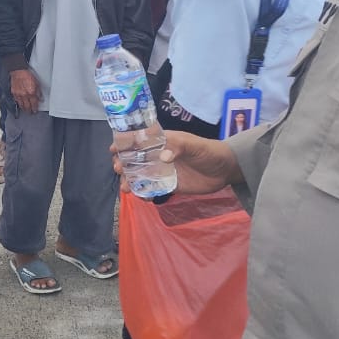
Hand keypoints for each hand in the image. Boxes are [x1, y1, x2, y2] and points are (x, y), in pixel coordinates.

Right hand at [9, 69, 40, 114]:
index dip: (35, 109)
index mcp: (32, 92)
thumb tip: (40, 99)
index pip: (34, 104)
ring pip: (21, 105)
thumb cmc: (27, 75)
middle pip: (27, 107)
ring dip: (24, 109)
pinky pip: (16, 101)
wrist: (18, 71)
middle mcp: (25, 95)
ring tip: (25, 110)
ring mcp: (18, 95)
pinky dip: (19, 103)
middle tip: (30, 113)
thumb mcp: (37, 83)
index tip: (35, 111)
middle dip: (29, 111)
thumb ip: (39, 92)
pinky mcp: (14, 93)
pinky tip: (20, 104)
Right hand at [110, 128, 240, 194]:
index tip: (113, 150)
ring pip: (140, 176)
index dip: (124, 143)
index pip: (138, 140)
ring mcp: (162, 171)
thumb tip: (162, 157)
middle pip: (134, 159)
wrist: (225, 170)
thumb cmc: (208, 151)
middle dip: (123, 164)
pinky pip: (152, 190)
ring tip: (126, 188)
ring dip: (130, 181)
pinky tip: (143, 198)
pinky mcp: (169, 186)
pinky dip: (145, 194)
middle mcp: (158, 156)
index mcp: (161, 142)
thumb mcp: (194, 145)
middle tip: (119, 170)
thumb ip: (178, 147)